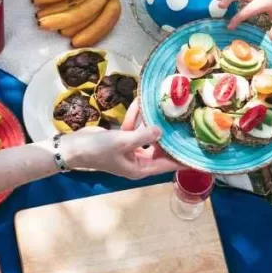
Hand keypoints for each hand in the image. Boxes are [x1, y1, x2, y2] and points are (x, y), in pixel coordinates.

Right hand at [61, 101, 182, 178]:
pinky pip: (134, 128)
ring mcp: (130, 150)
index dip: (182, 159)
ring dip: (151, 122)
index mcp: (140, 168)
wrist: (73, 147)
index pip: (168, 165)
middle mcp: (138, 161)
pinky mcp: (122, 140)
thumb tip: (160, 129)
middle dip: (170, 135)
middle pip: (161, 149)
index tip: (198, 152)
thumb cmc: (97, 151)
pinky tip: (140, 104)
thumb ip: (142, 135)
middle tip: (186, 122)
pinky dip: (136, 118)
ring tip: (165, 108)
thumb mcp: (121, 142)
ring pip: (148, 136)